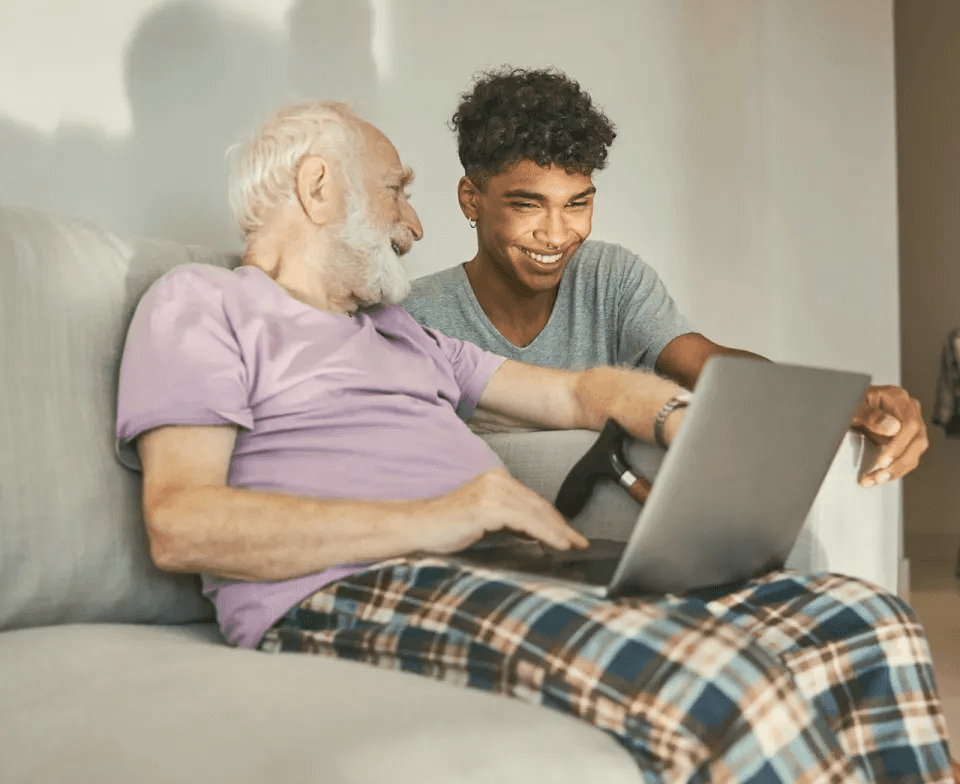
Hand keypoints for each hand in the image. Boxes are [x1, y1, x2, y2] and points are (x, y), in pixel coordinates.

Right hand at [416, 469, 589, 554]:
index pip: (534, 500)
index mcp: (496, 480)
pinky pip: (525, 521)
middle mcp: (496, 480)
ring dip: (559, 532)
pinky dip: (545, 534)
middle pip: (539, 505)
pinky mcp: (487, 506)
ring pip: (536, 513)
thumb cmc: (445, 529)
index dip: (555, 519)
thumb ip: (509, 522)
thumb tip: (537, 534)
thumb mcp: (484, 522)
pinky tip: (557, 545)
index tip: (572, 535)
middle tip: (580, 543)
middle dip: (562, 526)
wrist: (416, 529)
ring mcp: (492, 492)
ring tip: (574, 546)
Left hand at [850, 384, 927, 486]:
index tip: (883, 460)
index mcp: (897, 398)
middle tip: (879, 476)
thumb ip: (869, 414)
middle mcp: (908, 411)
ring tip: (874, 480)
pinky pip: (904, 458)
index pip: (910, 424)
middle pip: (918, 441)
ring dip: (896, 470)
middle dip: (899, 463)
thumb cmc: (846, 401)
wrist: (841, 405)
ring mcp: (906, 427)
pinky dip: (891, 470)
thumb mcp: (852, 405)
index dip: (899, 444)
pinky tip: (875, 477)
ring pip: (914, 452)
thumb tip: (893, 428)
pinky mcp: (901, 440)